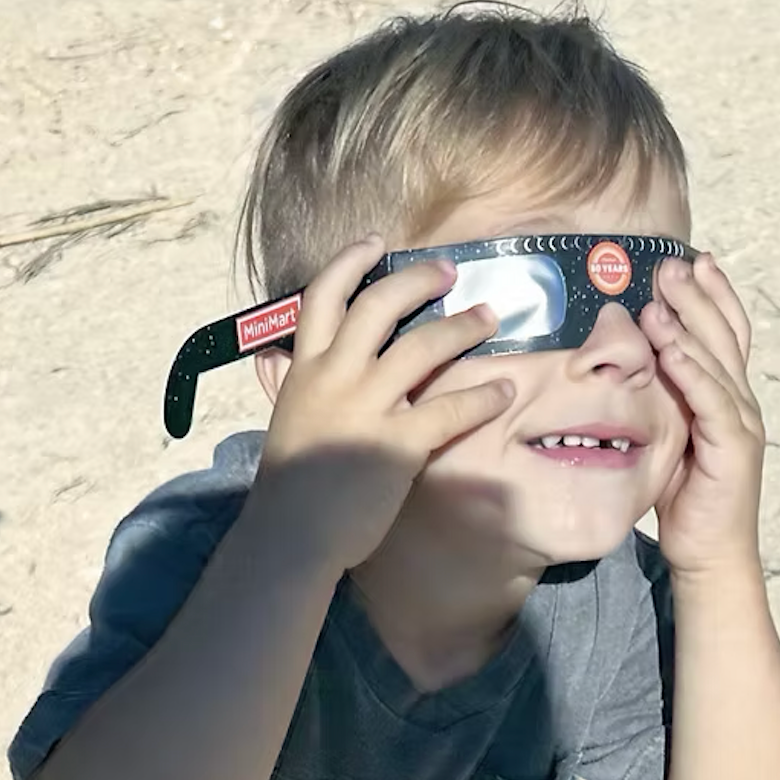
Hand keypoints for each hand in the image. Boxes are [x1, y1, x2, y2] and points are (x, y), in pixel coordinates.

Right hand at [253, 235, 512, 572]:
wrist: (291, 535)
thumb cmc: (288, 486)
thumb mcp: (283, 419)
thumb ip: (288, 384)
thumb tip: (275, 359)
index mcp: (304, 369)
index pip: (323, 296)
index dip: (351, 262)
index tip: (376, 243)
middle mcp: (335, 376)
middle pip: (379, 305)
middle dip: (419, 281)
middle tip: (450, 274)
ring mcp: (367, 407)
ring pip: (422, 346)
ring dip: (462, 327)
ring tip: (490, 318)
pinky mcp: (398, 443)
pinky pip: (450, 409)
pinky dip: (483, 397)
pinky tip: (504, 391)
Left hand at [641, 253, 764, 578]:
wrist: (707, 551)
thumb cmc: (683, 498)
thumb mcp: (666, 438)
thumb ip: (658, 401)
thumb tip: (626, 366)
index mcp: (726, 396)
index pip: (724, 335)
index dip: (711, 297)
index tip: (689, 264)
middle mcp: (741, 402)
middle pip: (723, 336)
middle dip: (698, 297)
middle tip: (671, 265)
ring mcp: (742, 423)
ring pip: (717, 362)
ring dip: (689, 326)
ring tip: (663, 296)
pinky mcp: (734, 448)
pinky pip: (712, 402)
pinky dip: (692, 374)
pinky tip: (672, 351)